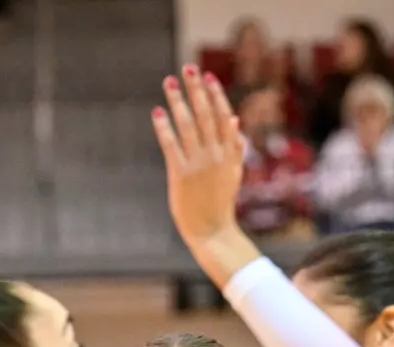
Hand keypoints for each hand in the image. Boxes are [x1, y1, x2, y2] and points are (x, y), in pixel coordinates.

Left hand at [152, 66, 245, 245]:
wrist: (212, 232)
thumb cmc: (221, 202)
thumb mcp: (234, 174)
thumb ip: (235, 147)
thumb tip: (235, 119)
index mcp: (229, 153)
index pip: (223, 116)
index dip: (216, 95)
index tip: (208, 76)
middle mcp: (215, 155)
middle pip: (205, 115)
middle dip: (196, 90)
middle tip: (188, 68)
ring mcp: (198, 165)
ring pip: (187, 126)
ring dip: (178, 101)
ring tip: (169, 82)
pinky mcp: (181, 175)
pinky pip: (171, 145)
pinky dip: (164, 127)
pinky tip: (158, 111)